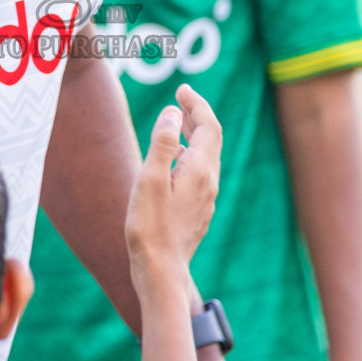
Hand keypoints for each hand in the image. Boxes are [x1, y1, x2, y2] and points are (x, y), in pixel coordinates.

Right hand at [125, 83, 221, 293]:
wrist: (161, 271)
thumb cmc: (150, 226)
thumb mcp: (150, 179)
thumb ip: (163, 143)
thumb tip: (174, 113)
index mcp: (200, 170)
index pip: (209, 126)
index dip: (197, 104)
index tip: (182, 89)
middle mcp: (209, 183)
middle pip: (211, 139)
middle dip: (198, 115)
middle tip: (181, 98)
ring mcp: (206, 199)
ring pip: (206, 157)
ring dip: (195, 135)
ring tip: (178, 122)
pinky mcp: (198, 210)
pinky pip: (200, 173)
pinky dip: (190, 154)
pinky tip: (174, 160)